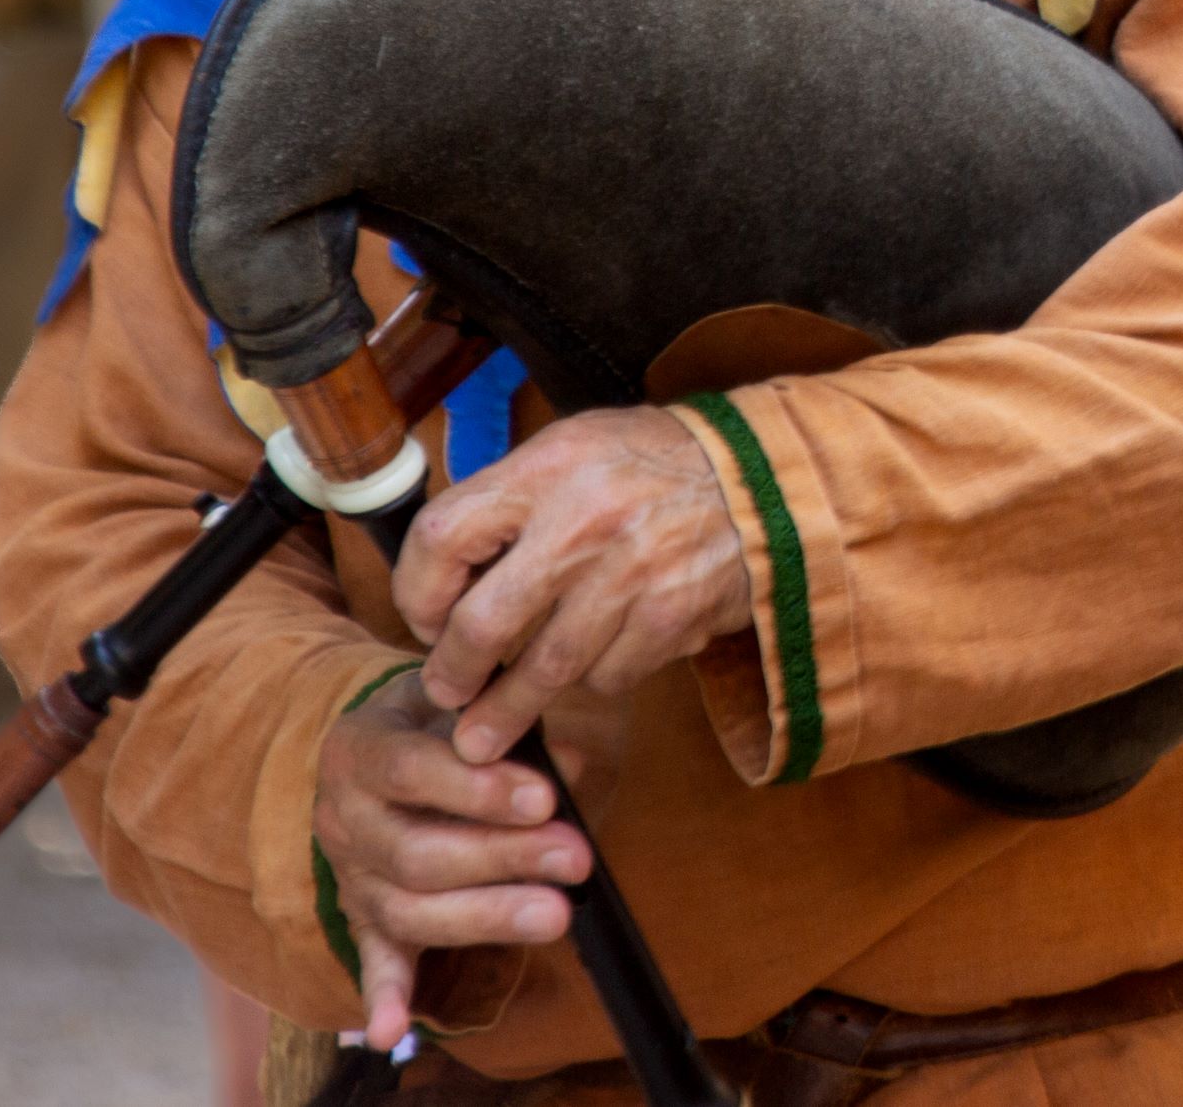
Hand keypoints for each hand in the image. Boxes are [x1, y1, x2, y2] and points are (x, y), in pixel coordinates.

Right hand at [313, 673, 587, 1048]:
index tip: (546, 798)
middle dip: (502, 857)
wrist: (374, 748)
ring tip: (557, 915)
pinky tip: (392, 1033)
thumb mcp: (463, 702)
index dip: (477, 788)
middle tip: (576, 856)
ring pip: (408, 909)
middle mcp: (343, 818)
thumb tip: (570, 763)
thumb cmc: (435, 721)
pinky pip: (372, 959)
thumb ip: (509, 727)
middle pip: (416, 853)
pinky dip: (383, 997)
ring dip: (485, 917)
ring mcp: (350, 876)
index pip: (410, 771)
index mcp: (358, 750)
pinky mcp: (363, 920)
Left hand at [393, 408, 749, 766]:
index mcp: (546, 468)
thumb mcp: (574, 448)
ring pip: (543, 668)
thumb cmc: (654, 464)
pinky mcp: (669, 619)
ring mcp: (629, 575)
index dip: (417, 592)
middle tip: (446, 695)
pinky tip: (597, 660)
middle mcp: (583, 520)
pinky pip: (607, 675)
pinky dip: (594, 679)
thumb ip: (512, 502)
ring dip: (508, 710)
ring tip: (485, 735)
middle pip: (483, 622)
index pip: (443, 537)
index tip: (425, 621)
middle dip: (454, 674)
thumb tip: (448, 580)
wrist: (765, 477)